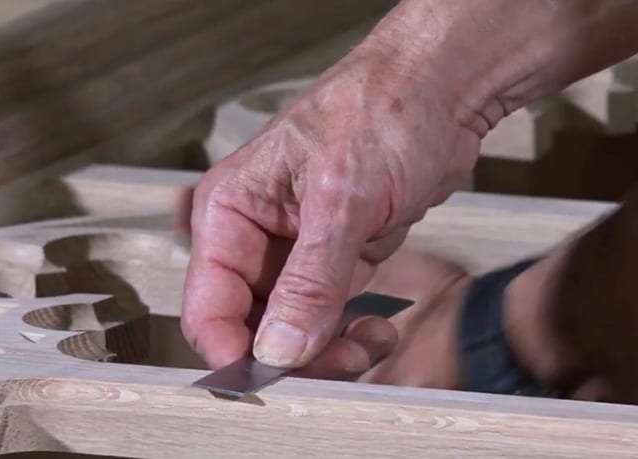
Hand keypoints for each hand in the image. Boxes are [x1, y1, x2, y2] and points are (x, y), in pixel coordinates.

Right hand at [179, 43, 480, 376]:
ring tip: (369, 343)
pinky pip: (329, 316)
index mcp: (230, 213)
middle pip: (251, 326)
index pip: (209, 306)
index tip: (273, 382)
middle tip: (343, 364)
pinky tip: (377, 329)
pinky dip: (350, 334)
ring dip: (329, 349)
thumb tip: (278, 350)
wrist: (440, 92)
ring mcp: (294, 251)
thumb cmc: (382, 111)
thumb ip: (309, 280)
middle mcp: (253, 236)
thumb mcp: (342, 198)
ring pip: (291, 329)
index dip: (234, 353)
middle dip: (293, 355)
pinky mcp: (333, 259)